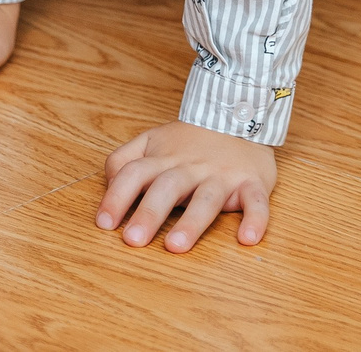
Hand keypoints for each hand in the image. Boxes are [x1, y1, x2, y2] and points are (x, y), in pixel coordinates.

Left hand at [97, 121, 276, 252]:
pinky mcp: (252, 183)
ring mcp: (222, 175)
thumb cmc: (190, 140)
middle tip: (133, 240)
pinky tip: (247, 239)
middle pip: (167, 187)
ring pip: (206, 197)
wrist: (239, 115)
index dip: (117, 196)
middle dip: (149, 213)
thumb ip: (124, 160)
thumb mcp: (151, 141)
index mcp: (164, 158)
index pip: (134, 173)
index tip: (104, 223)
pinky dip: (255, 219)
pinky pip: (256, 201)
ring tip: (176, 245)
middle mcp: (191, 167)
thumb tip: (108, 183)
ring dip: (192, 222)